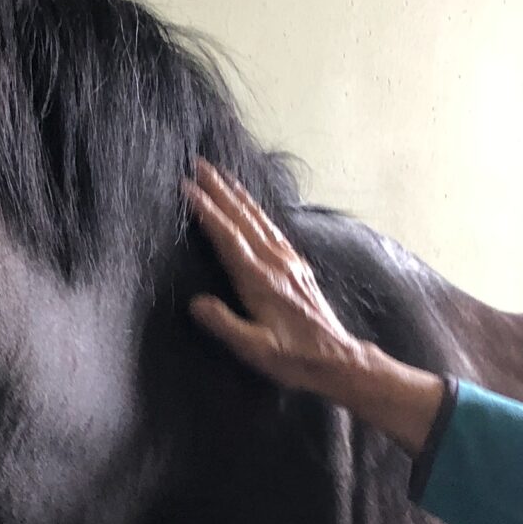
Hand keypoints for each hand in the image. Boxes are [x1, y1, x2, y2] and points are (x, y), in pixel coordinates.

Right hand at [185, 162, 447, 454]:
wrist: (336, 359)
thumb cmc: (293, 358)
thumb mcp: (254, 349)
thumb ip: (224, 324)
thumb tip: (196, 302)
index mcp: (260, 281)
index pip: (228, 237)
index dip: (206, 211)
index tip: (186, 187)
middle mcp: (276, 264)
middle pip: (243, 218)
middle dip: (219, 190)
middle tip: (198, 164)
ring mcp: (289, 262)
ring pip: (259, 219)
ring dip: (238, 195)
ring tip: (221, 174)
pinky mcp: (298, 267)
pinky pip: (273, 229)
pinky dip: (257, 212)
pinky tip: (252, 207)